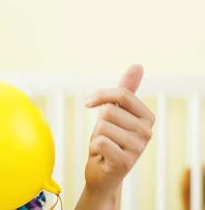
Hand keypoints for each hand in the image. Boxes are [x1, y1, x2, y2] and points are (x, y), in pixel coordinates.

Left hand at [84, 65, 155, 195]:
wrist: (103, 171)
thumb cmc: (109, 138)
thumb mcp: (115, 110)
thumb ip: (126, 89)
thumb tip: (138, 65)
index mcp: (148, 116)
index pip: (122, 94)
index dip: (101, 96)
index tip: (90, 103)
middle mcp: (147, 132)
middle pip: (110, 111)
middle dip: (99, 122)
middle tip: (105, 135)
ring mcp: (139, 148)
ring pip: (103, 126)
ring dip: (96, 136)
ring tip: (105, 146)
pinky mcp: (126, 162)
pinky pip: (100, 141)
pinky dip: (95, 148)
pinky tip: (103, 156)